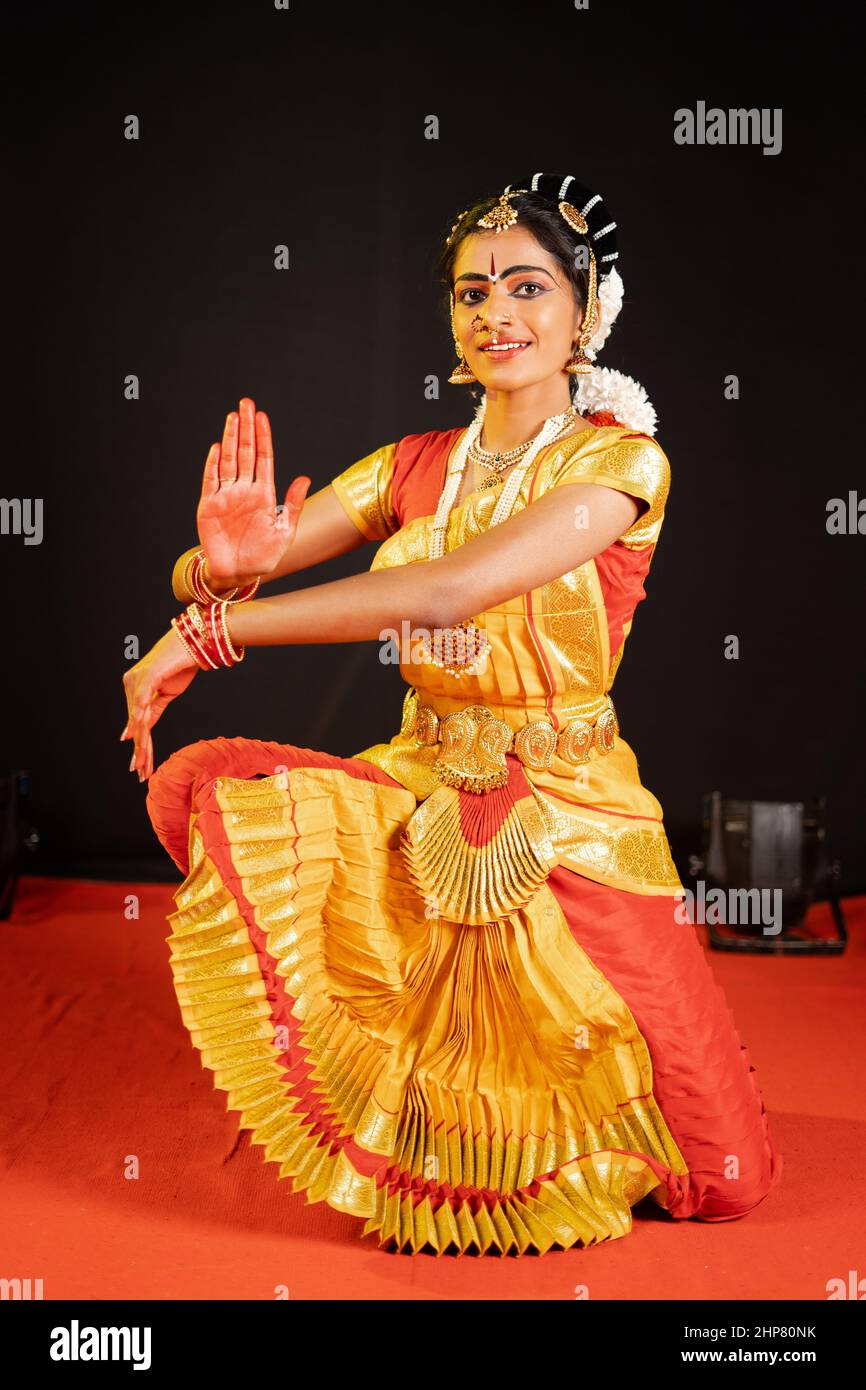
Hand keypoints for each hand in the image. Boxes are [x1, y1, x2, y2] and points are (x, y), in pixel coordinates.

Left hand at [120, 628, 199, 781]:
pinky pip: (143, 704)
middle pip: (136, 725)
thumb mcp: (168, 693)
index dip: (141, 747)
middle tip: (140, 774)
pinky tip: (137, 737)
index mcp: (136, 688)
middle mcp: (132, 684)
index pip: (138, 723)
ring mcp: (138, 680)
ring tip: (142, 764)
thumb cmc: (182, 662)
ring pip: (139, 720)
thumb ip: (153, 710)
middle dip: (140, 752)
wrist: (195, 640)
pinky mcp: (148, 676)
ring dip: (141, 744)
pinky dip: (140, 721)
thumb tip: (140, 730)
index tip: (142, 768)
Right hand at [197, 396, 310, 581]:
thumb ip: (292, 505)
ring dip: (231, 439)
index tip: (262, 416)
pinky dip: (213, 464)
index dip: (263, 437)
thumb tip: (305, 478)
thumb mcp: (285, 532)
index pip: (264, 458)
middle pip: (245, 453)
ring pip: (229, 461)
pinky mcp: (209, 506)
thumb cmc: (263, 556)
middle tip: (245, 404)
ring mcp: (226, 496)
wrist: (238, 574)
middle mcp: (244, 490)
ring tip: (233, 417)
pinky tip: (218, 448)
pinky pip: (211, 481)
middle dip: (246, 428)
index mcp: (263, 494)